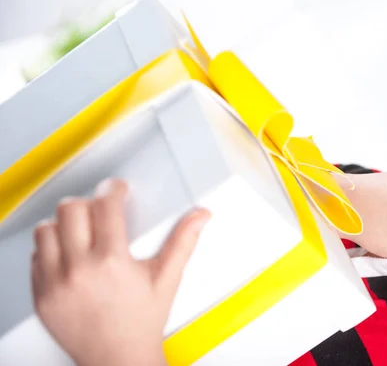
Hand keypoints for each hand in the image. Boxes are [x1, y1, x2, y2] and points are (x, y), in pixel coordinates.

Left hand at [31, 179, 210, 365]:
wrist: (118, 359)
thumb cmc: (142, 322)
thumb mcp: (167, 279)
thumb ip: (183, 241)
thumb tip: (200, 216)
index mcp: (112, 261)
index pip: (105, 205)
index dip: (113, 189)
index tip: (117, 189)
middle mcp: (79, 270)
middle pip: (70, 210)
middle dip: (88, 203)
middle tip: (99, 210)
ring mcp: (55, 283)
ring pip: (46, 230)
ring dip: (63, 224)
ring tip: (80, 231)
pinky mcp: (40, 296)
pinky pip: (34, 257)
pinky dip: (49, 249)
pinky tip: (68, 255)